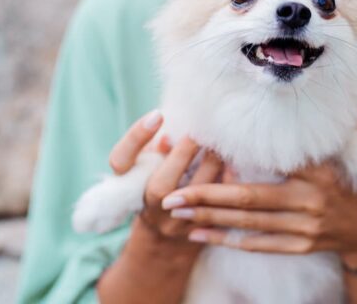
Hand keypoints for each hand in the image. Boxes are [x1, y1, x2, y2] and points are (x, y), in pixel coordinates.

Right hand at [98, 110, 223, 302]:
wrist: (167, 243)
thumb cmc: (156, 189)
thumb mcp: (147, 167)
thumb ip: (155, 151)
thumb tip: (168, 137)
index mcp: (127, 187)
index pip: (121, 159)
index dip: (137, 136)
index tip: (158, 114)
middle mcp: (149, 208)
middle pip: (162, 184)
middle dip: (187, 151)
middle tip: (204, 129)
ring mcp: (174, 223)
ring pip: (195, 193)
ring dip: (212, 162)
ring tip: (222, 141)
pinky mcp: (200, 229)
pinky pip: (218, 202)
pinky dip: (228, 179)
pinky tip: (235, 163)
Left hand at [161, 113, 356, 266]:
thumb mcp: (350, 145)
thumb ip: (325, 125)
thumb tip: (304, 100)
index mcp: (318, 171)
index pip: (270, 165)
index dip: (234, 164)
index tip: (202, 154)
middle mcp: (310, 201)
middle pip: (249, 200)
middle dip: (206, 197)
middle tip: (172, 196)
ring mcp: (305, 228)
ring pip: (248, 224)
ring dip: (210, 218)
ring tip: (177, 213)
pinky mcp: (302, 246)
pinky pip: (259, 244)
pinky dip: (228, 239)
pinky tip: (201, 234)